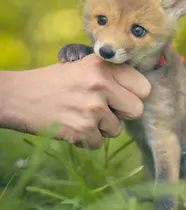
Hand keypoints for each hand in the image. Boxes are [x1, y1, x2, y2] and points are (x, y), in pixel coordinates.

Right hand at [0, 55, 150, 149]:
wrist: (18, 97)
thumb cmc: (53, 81)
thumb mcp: (82, 66)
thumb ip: (109, 75)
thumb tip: (140, 92)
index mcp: (103, 66)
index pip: (144, 87)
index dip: (133, 94)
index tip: (122, 97)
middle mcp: (101, 84)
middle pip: (136, 110)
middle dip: (121, 114)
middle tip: (102, 109)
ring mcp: (92, 108)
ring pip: (116, 130)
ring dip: (100, 128)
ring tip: (80, 115)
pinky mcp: (82, 130)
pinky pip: (98, 143)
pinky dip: (85, 140)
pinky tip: (71, 126)